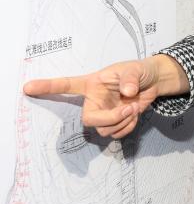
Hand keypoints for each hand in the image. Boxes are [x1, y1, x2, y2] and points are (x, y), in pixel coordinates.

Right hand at [23, 55, 185, 138]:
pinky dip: (128, 127)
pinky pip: (116, 134)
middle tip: (128, 109)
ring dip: (123, 123)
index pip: (66, 86)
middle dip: (110, 119)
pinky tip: (134, 115)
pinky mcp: (115, 123)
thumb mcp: (135, 69)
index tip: (28, 87)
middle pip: (89, 120)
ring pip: (104, 130)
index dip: (47, 87)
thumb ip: (131, 79)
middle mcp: (94, 101)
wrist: (155, 82)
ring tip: (133, 108)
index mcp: (92, 84)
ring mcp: (104, 113)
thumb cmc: (140, 71)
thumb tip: (127, 92)